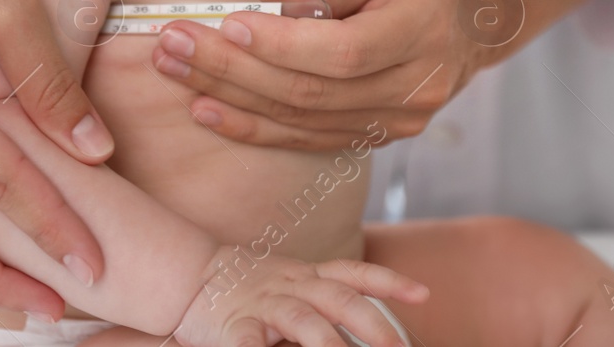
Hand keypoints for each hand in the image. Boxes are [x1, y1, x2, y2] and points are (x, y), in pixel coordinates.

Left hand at [151, 0, 593, 149]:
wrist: (481, 14)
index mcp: (419, 34)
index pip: (339, 52)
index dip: (279, 44)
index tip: (225, 23)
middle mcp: (412, 89)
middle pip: (310, 92)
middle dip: (232, 70)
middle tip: (171, 43)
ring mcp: (398, 121)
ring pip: (303, 121)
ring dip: (230, 100)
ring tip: (172, 71)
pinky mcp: (380, 137)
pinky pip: (309, 140)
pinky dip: (255, 128)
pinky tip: (208, 111)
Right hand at [174, 247, 427, 346]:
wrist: (190, 276)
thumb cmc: (249, 289)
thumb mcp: (293, 286)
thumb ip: (323, 302)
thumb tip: (369, 328)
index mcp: (308, 276)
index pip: (354, 273)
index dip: (389, 281)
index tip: (423, 294)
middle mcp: (292, 286)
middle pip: (340, 299)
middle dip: (374, 326)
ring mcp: (265, 305)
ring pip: (304, 320)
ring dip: (330, 344)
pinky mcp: (236, 327)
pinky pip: (250, 342)